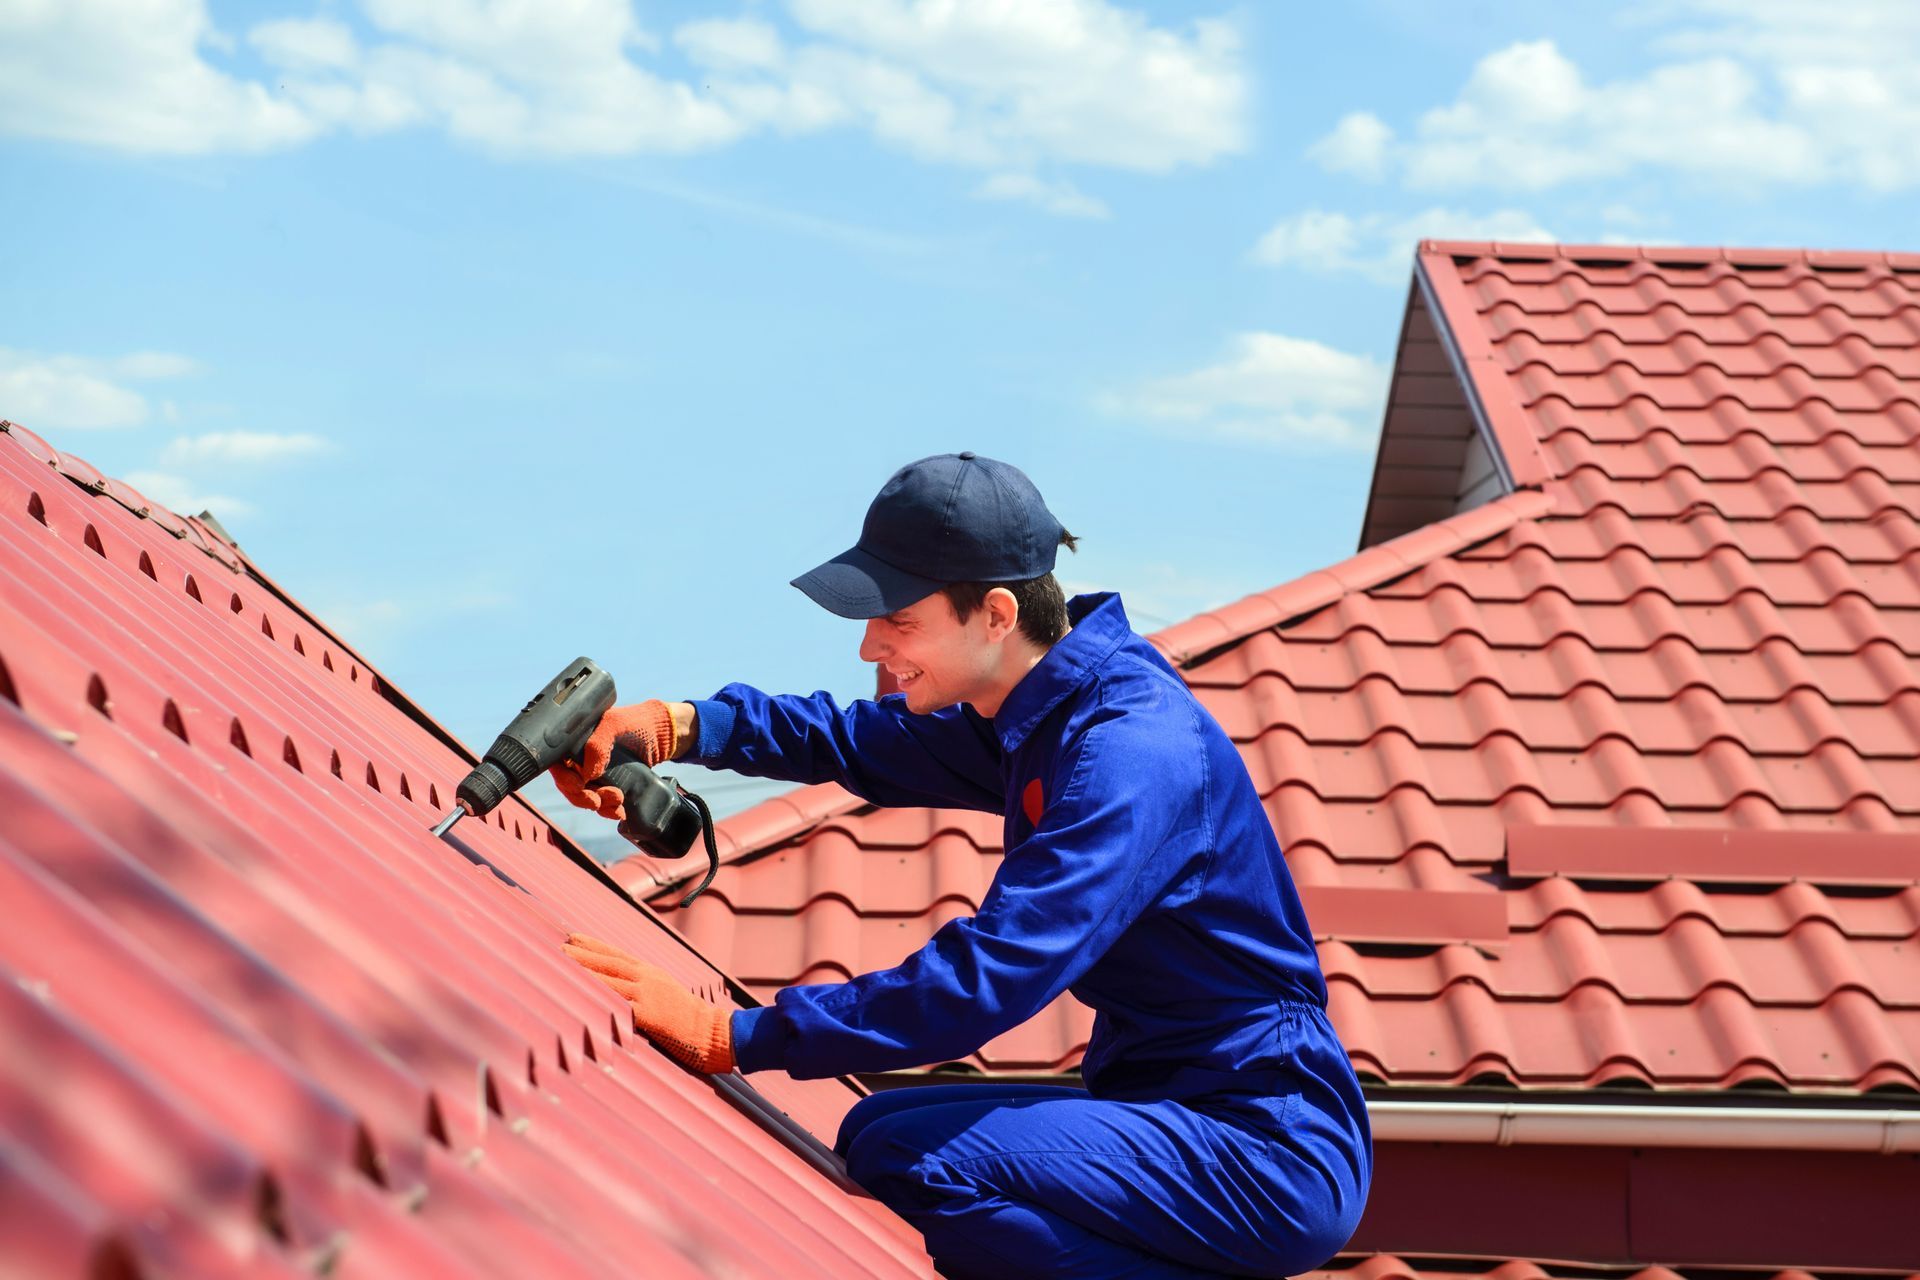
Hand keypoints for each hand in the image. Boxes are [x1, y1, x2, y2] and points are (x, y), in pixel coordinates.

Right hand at [546, 699, 680, 820]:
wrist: (662, 734)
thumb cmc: (636, 722)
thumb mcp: (615, 725)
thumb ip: (598, 744)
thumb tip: (586, 774)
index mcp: (576, 741)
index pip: (558, 764)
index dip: (564, 778)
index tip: (578, 786)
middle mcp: (581, 758)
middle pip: (570, 785)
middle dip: (582, 797)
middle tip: (597, 801)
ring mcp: (595, 772)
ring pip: (586, 796)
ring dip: (599, 804)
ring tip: (618, 800)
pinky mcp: (610, 783)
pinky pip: (602, 802)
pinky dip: (608, 810)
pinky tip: (619, 811)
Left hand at [562, 933, 734, 1073]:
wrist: (716, 1033)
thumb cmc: (691, 1020)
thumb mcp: (666, 995)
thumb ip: (645, 990)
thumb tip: (621, 993)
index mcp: (651, 973)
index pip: (616, 954)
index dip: (593, 944)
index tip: (570, 936)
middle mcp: (647, 978)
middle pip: (608, 961)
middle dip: (580, 953)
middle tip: (554, 944)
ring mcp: (648, 994)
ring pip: (609, 978)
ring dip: (582, 971)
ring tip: (558, 964)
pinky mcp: (649, 1015)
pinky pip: (618, 1004)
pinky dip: (599, 999)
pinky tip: (581, 998)